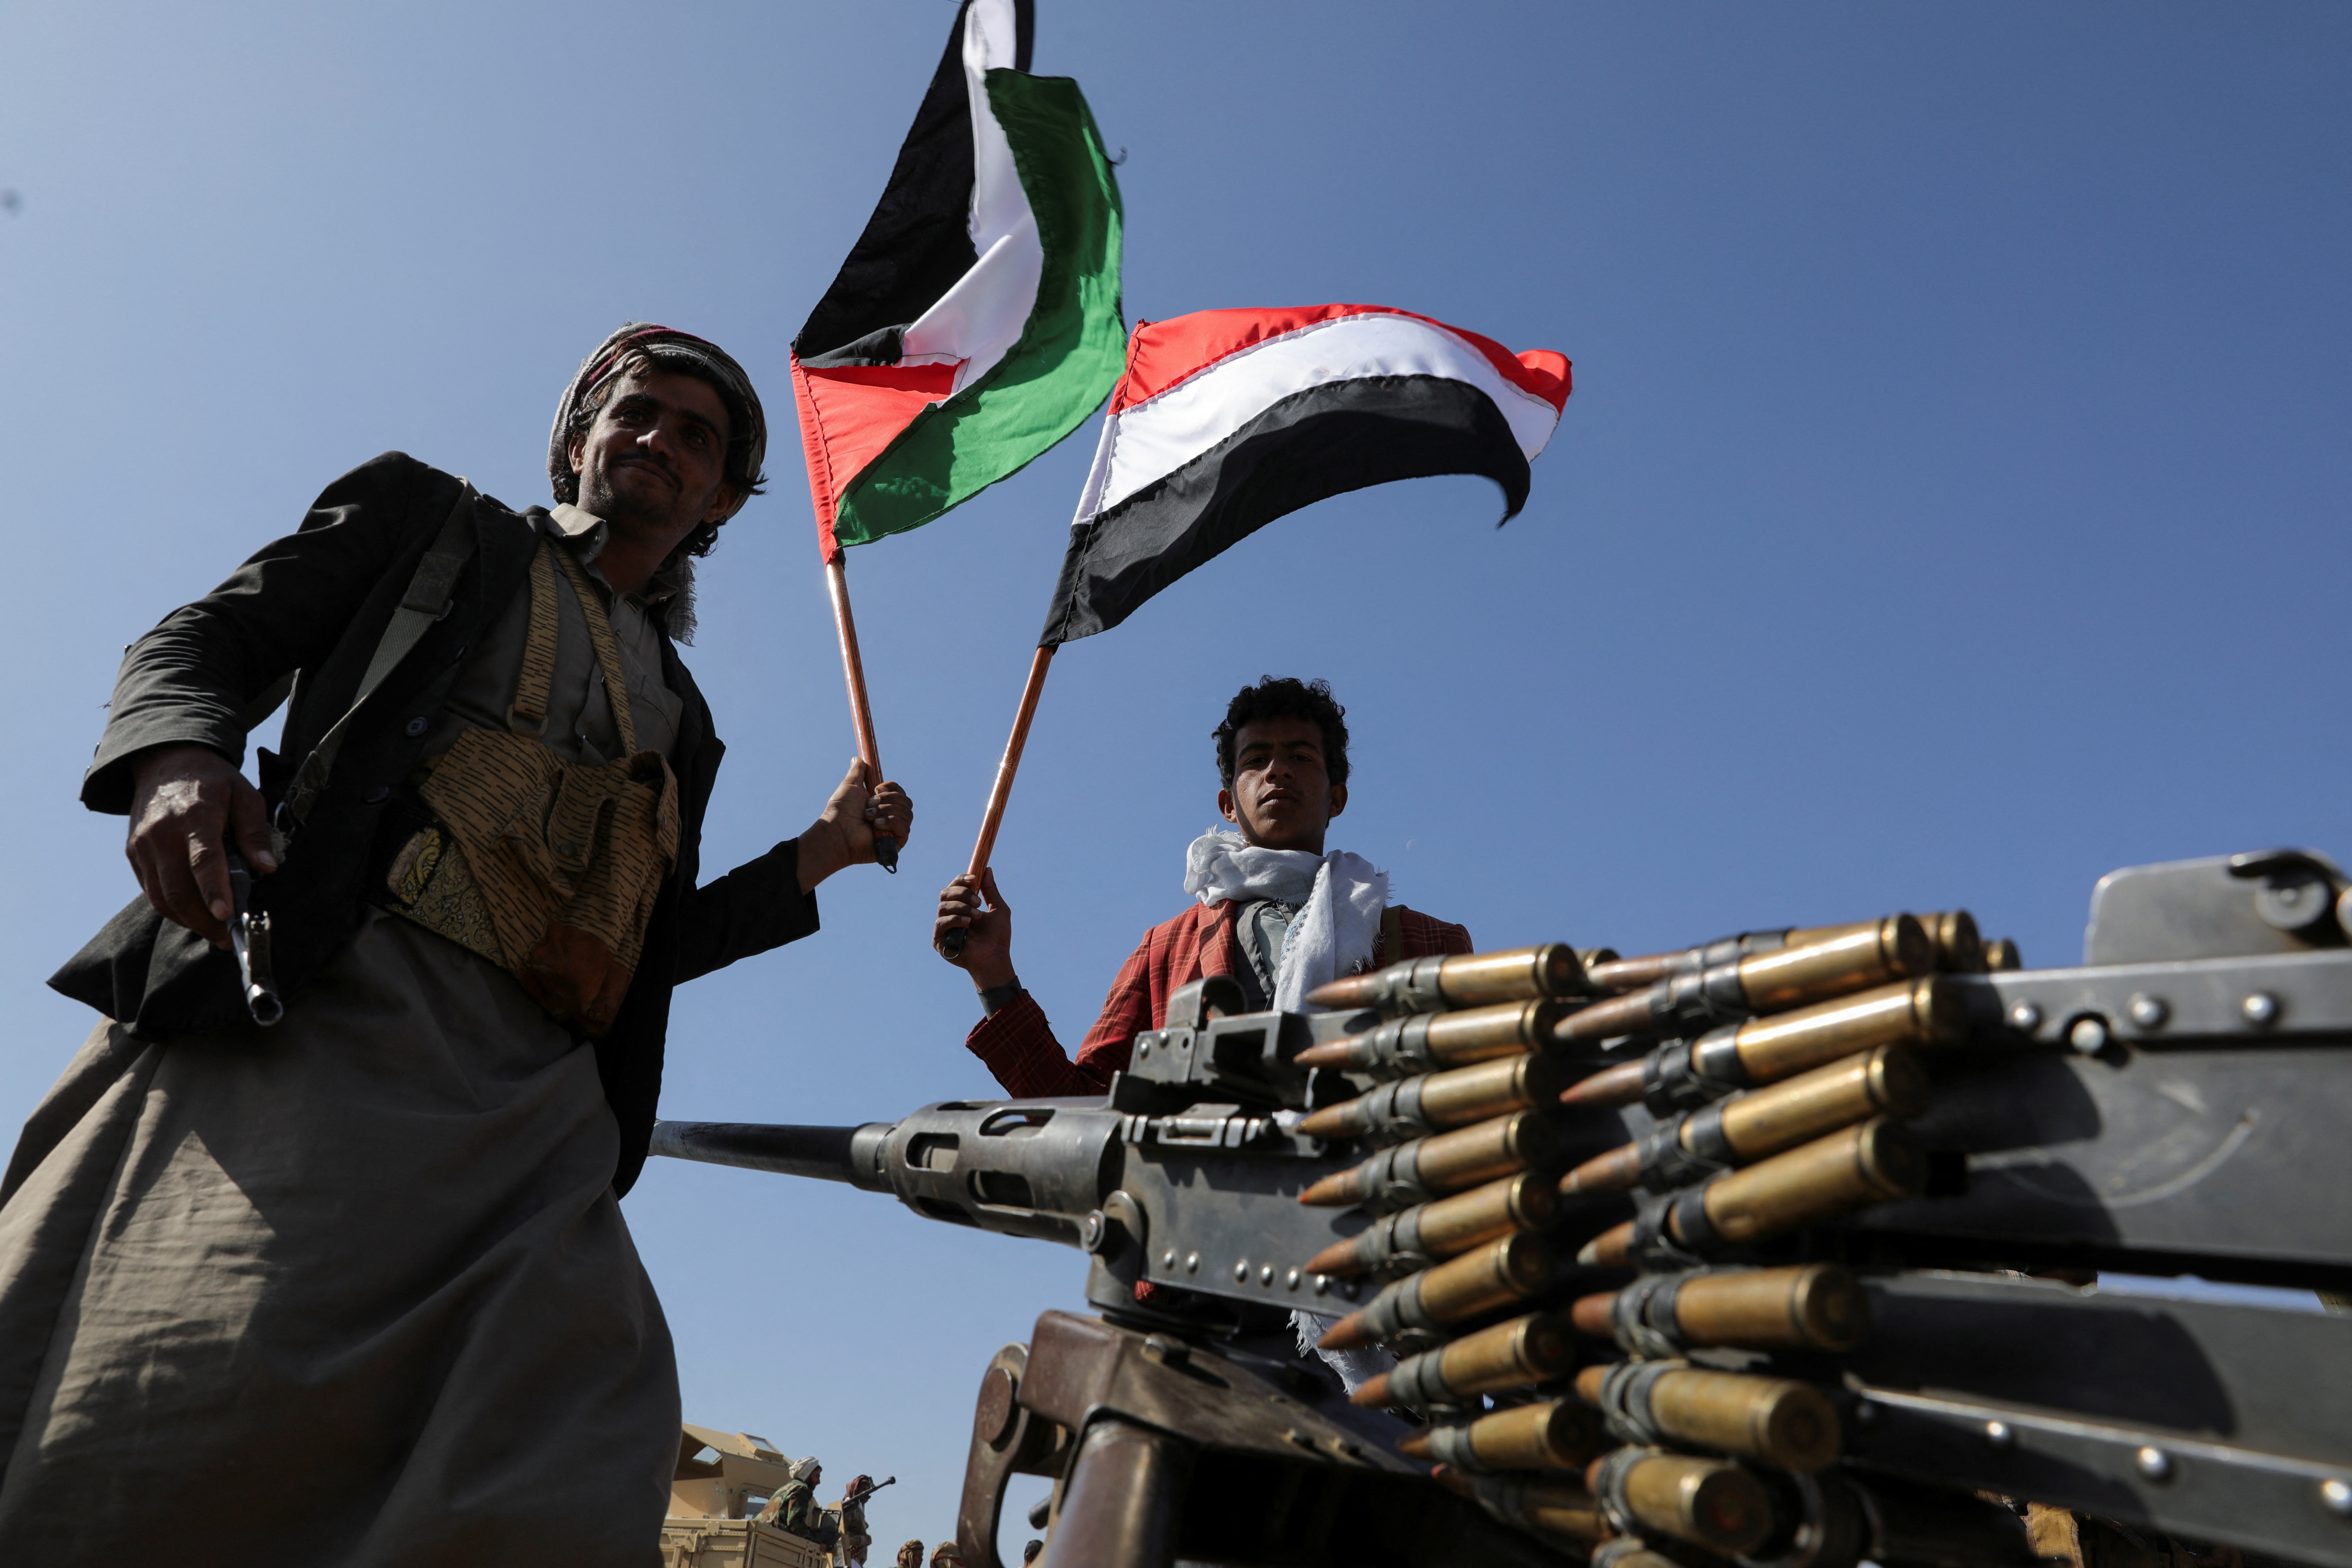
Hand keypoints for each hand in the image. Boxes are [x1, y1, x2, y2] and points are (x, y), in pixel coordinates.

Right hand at [125, 743, 275, 949]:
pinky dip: (171, 907)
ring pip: (161, 896)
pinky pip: (151, 890)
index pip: (203, 860)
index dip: (213, 890)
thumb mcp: (245, 796)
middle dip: (203, 920)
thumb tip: (267, 868)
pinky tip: (192, 913)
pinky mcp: (133, 853)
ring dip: (187, 920)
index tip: (225, 914)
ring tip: (213, 931)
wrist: (166, 761)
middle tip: (226, 937)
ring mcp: (143, 845)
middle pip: (178, 888)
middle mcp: (162, 834)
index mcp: (195, 817)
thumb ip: (255, 833)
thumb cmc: (212, 780)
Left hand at [797, 757, 913, 892]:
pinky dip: (891, 822)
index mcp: (883, 804)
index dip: (892, 788)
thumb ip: (857, 771)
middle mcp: (891, 817)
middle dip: (887, 799)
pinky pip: (905, 828)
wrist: (837, 832)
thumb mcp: (850, 785)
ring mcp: (894, 831)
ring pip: (907, 813)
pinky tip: (876, 825)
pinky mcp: (896, 843)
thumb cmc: (841, 811)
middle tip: (869, 804)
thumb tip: (857, 758)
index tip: (876, 788)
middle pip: (906, 801)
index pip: (900, 792)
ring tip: (868, 816)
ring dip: (886, 810)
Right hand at [935, 868, 1014, 987]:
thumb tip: (987, 869)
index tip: (974, 878)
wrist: (995, 958)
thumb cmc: (998, 937)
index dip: (962, 880)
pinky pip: (941, 923)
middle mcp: (950, 914)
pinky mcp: (939, 940)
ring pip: (943, 906)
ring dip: (962, 907)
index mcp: (962, 906)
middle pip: (945, 893)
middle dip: (962, 893)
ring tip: (977, 916)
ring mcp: (943, 927)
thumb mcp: (998, 909)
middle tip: (977, 901)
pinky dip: (955, 919)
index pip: (954, 887)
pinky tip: (967, 924)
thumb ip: (990, 890)